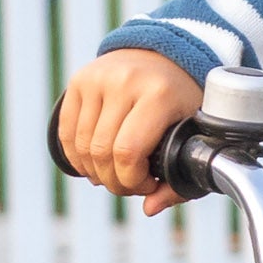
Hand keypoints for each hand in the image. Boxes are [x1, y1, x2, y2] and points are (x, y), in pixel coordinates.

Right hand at [57, 49, 203, 215]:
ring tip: (114, 173)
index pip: (127, 152)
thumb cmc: (185, 102)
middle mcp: (126, 82)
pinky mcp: (80, 80)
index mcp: (159, 94)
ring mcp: (98, 79)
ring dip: (95, 172)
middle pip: (102, 152)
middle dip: (114, 181)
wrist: (167, 54)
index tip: (148, 184)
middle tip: (130, 184)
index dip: (131, 181)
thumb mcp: (196, 135)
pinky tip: (94, 164)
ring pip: (82, 146)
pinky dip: (77, 158)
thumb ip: (181, 180)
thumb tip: (149, 208)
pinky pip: (67, 133)